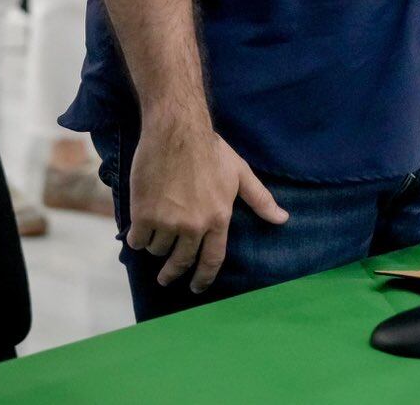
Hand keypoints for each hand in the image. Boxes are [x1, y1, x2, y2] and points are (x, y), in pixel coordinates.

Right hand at [126, 115, 287, 293]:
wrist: (177, 132)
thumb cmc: (210, 150)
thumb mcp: (240, 174)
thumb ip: (260, 199)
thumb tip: (282, 219)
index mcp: (219, 218)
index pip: (213, 259)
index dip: (203, 277)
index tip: (196, 287)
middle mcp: (194, 226)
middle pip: (182, 262)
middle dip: (172, 274)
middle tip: (165, 279)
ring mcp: (168, 222)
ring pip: (157, 249)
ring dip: (155, 245)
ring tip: (155, 233)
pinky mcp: (144, 215)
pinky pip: (137, 240)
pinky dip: (137, 238)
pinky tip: (138, 230)